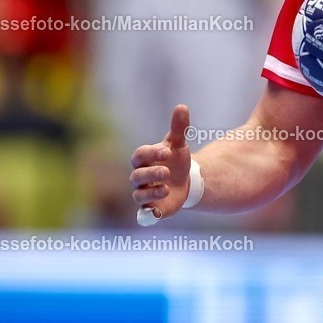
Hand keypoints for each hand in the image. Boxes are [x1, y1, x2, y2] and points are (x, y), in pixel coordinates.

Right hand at [130, 104, 192, 220]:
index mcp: (144, 159)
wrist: (185, 181)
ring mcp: (144, 193)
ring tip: (167, 189)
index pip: (140, 154)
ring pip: (139, 195)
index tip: (168, 152)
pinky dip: (147, 216)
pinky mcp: (151, 209)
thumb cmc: (176, 160)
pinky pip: (143, 215)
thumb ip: (179, 127)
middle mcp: (140, 177)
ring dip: (152, 193)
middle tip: (167, 172)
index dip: (151, 153)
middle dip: (151, 174)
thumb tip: (182, 106)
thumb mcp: (178, 144)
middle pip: (137, 176)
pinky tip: (155, 214)